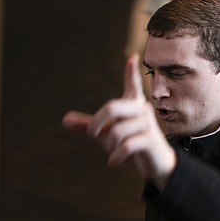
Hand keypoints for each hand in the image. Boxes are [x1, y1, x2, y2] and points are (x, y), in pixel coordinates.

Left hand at [63, 54, 176, 188]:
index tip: (133, 57)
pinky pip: (126, 146)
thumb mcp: (106, 134)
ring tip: (114, 152)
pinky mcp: (151, 140)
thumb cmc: (130, 142)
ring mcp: (148, 124)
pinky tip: (113, 163)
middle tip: (92, 134)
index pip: (132, 85)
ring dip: (110, 146)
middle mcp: (142, 110)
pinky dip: (115, 157)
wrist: (155, 163)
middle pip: (112, 107)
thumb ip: (88, 126)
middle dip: (97, 123)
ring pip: (117, 132)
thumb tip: (64, 121)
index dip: (131, 73)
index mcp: (133, 105)